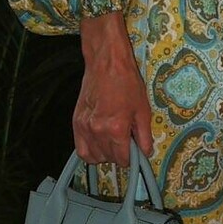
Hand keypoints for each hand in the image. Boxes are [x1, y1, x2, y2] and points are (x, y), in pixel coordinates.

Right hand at [74, 13, 152, 163]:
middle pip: (107, 158)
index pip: (122, 158)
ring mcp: (84, 127)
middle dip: (118, 156)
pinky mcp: (76, 122)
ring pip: (93, 157)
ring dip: (104, 155)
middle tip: (125, 144)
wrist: (107, 64)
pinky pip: (80, 149)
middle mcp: (97, 130)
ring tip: (113, 143)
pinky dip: (90, 151)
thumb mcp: (142, 109)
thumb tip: (146, 153)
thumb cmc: (127, 83)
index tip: (134, 154)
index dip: (131, 159)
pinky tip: (99, 144)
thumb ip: (144, 136)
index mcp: (116, 128)